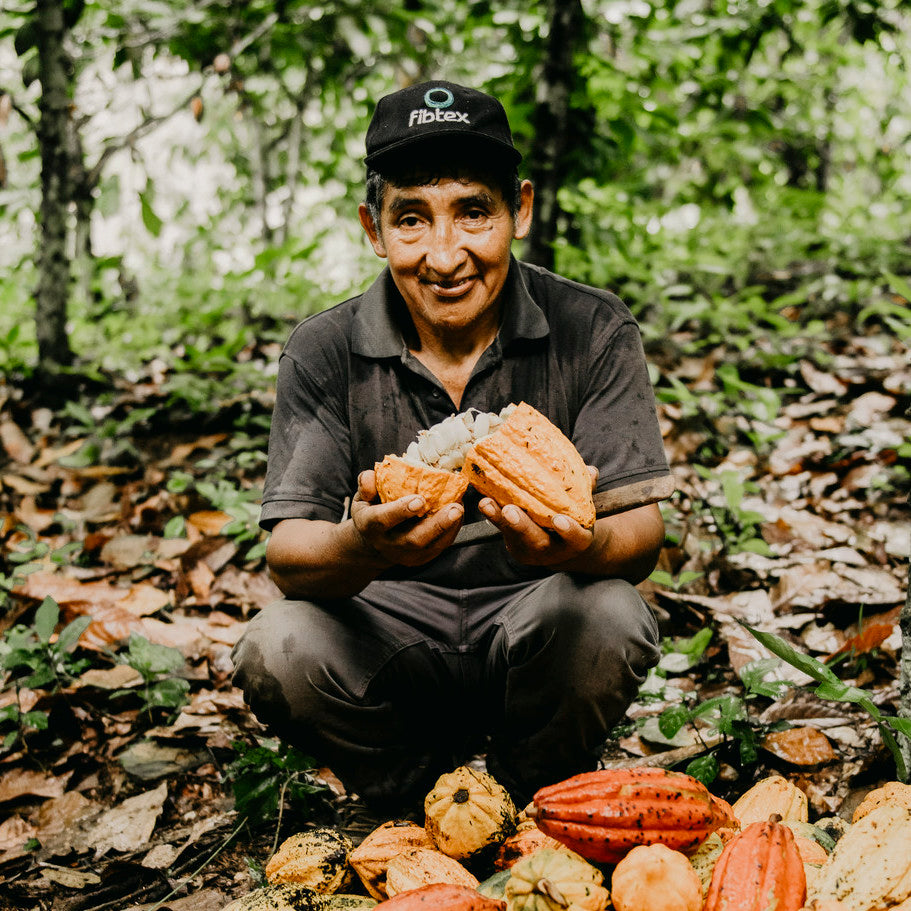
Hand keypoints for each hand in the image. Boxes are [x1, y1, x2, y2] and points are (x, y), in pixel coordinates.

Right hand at [349, 470, 464, 566]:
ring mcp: (406, 555)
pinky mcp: (421, 558)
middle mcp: (388, 544)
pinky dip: (452, 530)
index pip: (383, 519)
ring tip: (460, 509)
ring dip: (449, 528)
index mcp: (370, 526)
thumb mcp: (361, 497)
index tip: (419, 499)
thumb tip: (372, 477)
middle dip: (436, 525)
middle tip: (454, 508)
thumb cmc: (371, 512)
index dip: (401, 510)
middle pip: (414, 540)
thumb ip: (366, 484)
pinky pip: (440, 546)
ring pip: (431, 546)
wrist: (373, 545)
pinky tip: (459, 514)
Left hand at [477, 465, 598, 566]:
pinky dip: (492, 516)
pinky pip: (501, 532)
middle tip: (510, 511)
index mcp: (576, 542)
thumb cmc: (576, 519)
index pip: (576, 539)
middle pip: (537, 542)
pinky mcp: (514, 545)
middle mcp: (553, 550)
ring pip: (514, 538)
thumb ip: (586, 490)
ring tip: (487, 504)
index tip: (559, 520)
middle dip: (522, 527)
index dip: (568, 531)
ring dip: (499, 521)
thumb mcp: (584, 508)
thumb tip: (590, 471)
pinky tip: (484, 501)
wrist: (564, 547)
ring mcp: (531, 550)